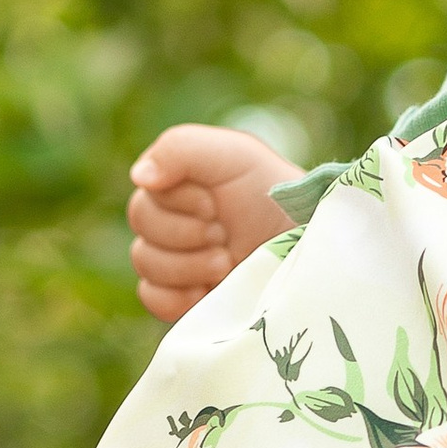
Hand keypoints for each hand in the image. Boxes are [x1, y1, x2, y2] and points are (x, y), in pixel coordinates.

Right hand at [129, 125, 298, 322]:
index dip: (181, 203)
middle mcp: (171, 219)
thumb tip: (139, 177)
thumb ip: (180, 149)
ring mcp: (176, 261)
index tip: (216, 204)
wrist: (308, 247)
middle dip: (187, 232)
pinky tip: (206, 290)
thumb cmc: (274, 196)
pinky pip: (152, 298)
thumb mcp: (235, 155)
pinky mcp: (183, 298)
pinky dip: (175, 296)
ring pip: (145, 263)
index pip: (146, 195)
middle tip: (224, 235)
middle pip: (141, 226)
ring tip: (226, 262)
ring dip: (188, 264)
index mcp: (177, 184)